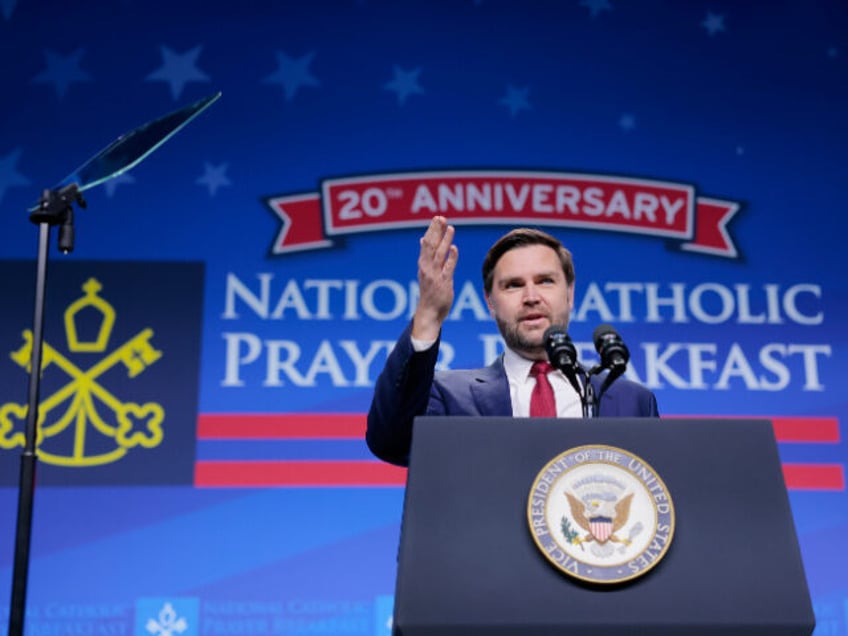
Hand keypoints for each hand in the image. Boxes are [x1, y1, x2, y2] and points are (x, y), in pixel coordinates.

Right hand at [412, 216, 458, 339]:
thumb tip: (422, 239)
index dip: (432, 230)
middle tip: (440, 217)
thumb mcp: (425, 271)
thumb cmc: (429, 292)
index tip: (436, 218)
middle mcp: (427, 268)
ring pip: (439, 255)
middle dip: (436, 231)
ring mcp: (435, 276)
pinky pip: (447, 269)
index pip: (427, 244)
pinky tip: (454, 248)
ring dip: (444, 241)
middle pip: (431, 246)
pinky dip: (450, 258)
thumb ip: (426, 255)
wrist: (428, 313)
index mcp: (423, 265)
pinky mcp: (443, 284)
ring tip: (450, 228)